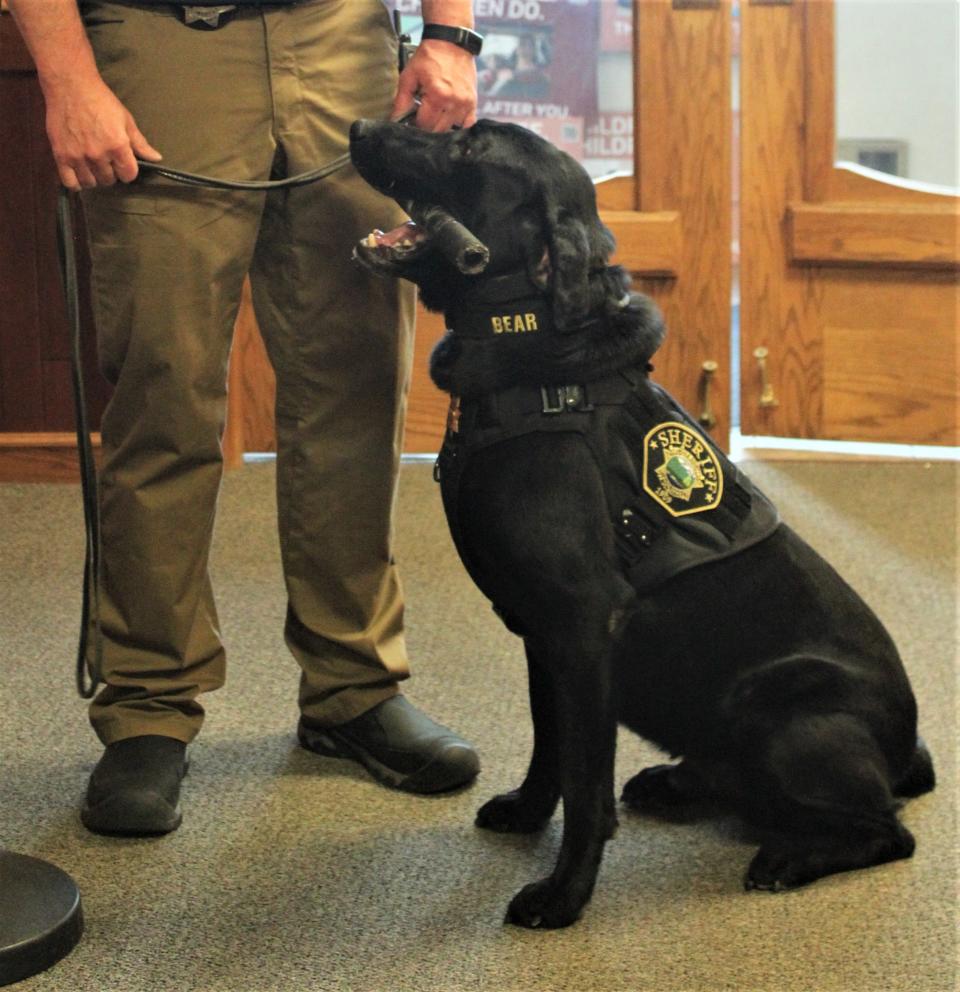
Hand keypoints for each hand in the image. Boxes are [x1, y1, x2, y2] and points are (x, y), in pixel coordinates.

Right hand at [42, 75, 161, 190]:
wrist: (70, 85)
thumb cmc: (100, 100)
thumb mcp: (125, 120)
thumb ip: (140, 143)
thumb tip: (156, 158)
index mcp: (118, 146)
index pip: (128, 175)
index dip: (127, 170)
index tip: (123, 163)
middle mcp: (98, 154)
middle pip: (109, 180)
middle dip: (110, 172)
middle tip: (105, 159)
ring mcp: (78, 156)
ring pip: (91, 183)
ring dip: (94, 177)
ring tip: (92, 164)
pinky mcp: (61, 155)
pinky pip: (70, 182)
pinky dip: (76, 182)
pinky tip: (79, 173)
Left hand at [391, 39, 477, 131]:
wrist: (451, 42)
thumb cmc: (429, 57)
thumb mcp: (409, 76)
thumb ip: (401, 101)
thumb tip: (395, 120)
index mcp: (437, 96)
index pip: (424, 125)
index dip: (415, 125)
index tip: (412, 118)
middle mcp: (454, 102)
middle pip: (438, 131)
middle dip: (428, 126)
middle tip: (423, 115)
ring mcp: (465, 104)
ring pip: (451, 130)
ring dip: (442, 126)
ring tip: (435, 114)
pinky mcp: (473, 103)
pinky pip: (467, 125)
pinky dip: (458, 125)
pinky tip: (449, 118)